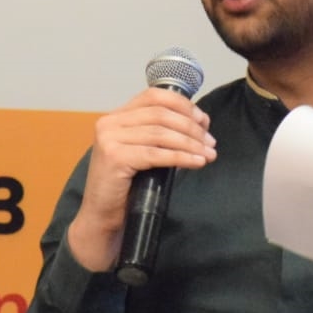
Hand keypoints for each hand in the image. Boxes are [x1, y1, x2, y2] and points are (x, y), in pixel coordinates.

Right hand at [66, 87, 216, 271]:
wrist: (101, 216)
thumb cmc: (125, 186)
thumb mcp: (142, 151)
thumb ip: (160, 134)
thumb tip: (199, 124)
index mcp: (116, 116)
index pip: (154, 96)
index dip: (183, 105)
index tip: (203, 120)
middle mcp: (110, 122)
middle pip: (161, 114)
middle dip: (192, 127)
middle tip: (210, 142)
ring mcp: (110, 139)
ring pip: (161, 133)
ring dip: (191, 143)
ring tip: (208, 154)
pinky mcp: (114, 157)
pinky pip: (156, 154)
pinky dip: (181, 157)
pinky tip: (196, 162)